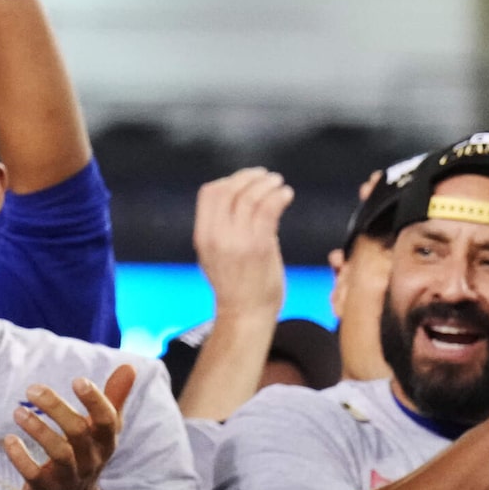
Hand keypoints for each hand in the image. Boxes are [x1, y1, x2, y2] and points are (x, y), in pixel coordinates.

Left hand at [5, 364, 139, 489]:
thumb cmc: (86, 455)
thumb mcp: (102, 430)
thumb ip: (113, 398)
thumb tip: (130, 366)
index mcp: (104, 442)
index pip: (106, 421)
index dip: (95, 401)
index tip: (78, 380)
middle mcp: (90, 460)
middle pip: (78, 432)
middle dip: (56, 408)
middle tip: (32, 389)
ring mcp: (69, 478)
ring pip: (59, 454)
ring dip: (37, 429)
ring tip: (17, 412)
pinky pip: (34, 475)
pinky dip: (21, 458)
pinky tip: (9, 440)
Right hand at [194, 168, 292, 325]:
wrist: (245, 313)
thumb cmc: (234, 284)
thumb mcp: (213, 254)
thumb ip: (220, 228)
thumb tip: (239, 199)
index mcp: (202, 235)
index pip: (210, 193)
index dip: (229, 180)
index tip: (245, 179)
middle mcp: (217, 235)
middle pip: (228, 190)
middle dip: (249, 177)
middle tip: (266, 176)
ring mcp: (238, 240)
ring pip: (250, 197)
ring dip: (267, 184)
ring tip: (279, 184)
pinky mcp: (260, 246)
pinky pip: (268, 209)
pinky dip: (279, 196)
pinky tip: (286, 195)